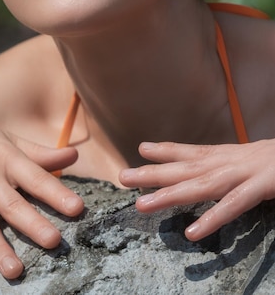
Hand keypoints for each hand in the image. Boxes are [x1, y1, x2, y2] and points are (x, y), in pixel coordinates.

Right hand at [0, 99, 83, 283]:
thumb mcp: (1, 138)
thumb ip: (37, 152)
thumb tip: (73, 156)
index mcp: (3, 156)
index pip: (34, 176)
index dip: (56, 192)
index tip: (77, 208)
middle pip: (11, 203)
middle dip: (32, 223)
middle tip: (53, 241)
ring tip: (15, 271)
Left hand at [119, 140, 274, 240]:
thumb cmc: (274, 161)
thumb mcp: (245, 158)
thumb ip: (221, 161)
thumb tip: (200, 163)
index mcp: (225, 155)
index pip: (190, 150)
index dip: (164, 150)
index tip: (140, 150)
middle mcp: (228, 161)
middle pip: (184, 168)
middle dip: (152, 173)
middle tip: (122, 176)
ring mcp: (242, 174)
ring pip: (200, 186)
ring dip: (170, 195)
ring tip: (143, 205)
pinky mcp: (259, 188)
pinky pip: (232, 206)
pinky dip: (212, 219)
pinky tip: (193, 232)